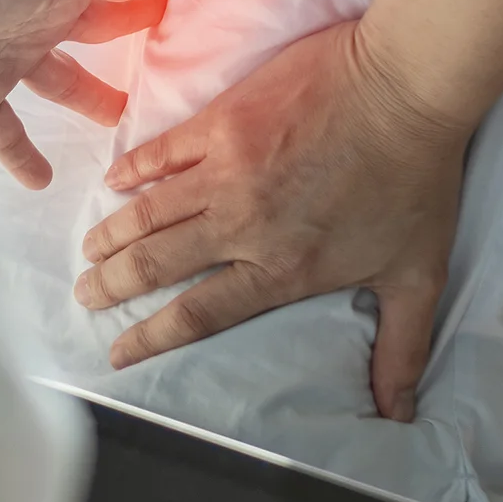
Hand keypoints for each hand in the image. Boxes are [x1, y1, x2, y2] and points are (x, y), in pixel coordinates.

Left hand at [0, 0, 188, 187]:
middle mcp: (43, 12)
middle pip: (105, 29)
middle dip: (144, 39)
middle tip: (195, 61)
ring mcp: (10, 55)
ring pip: (67, 82)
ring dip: (97, 101)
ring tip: (135, 126)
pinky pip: (9, 131)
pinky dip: (25, 155)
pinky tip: (47, 183)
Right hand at [73, 21, 468, 422]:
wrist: (405, 88)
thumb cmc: (416, 181)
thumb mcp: (416, 274)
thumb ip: (401, 347)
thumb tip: (398, 412)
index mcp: (281, 268)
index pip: (199, 314)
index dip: (151, 337)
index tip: (119, 353)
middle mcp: (242, 225)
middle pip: (155, 264)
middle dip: (111, 285)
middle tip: (86, 293)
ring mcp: (225, 170)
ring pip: (147, 212)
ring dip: (110, 234)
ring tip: (88, 251)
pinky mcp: (221, 122)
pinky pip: (161, 151)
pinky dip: (131, 168)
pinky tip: (113, 180)